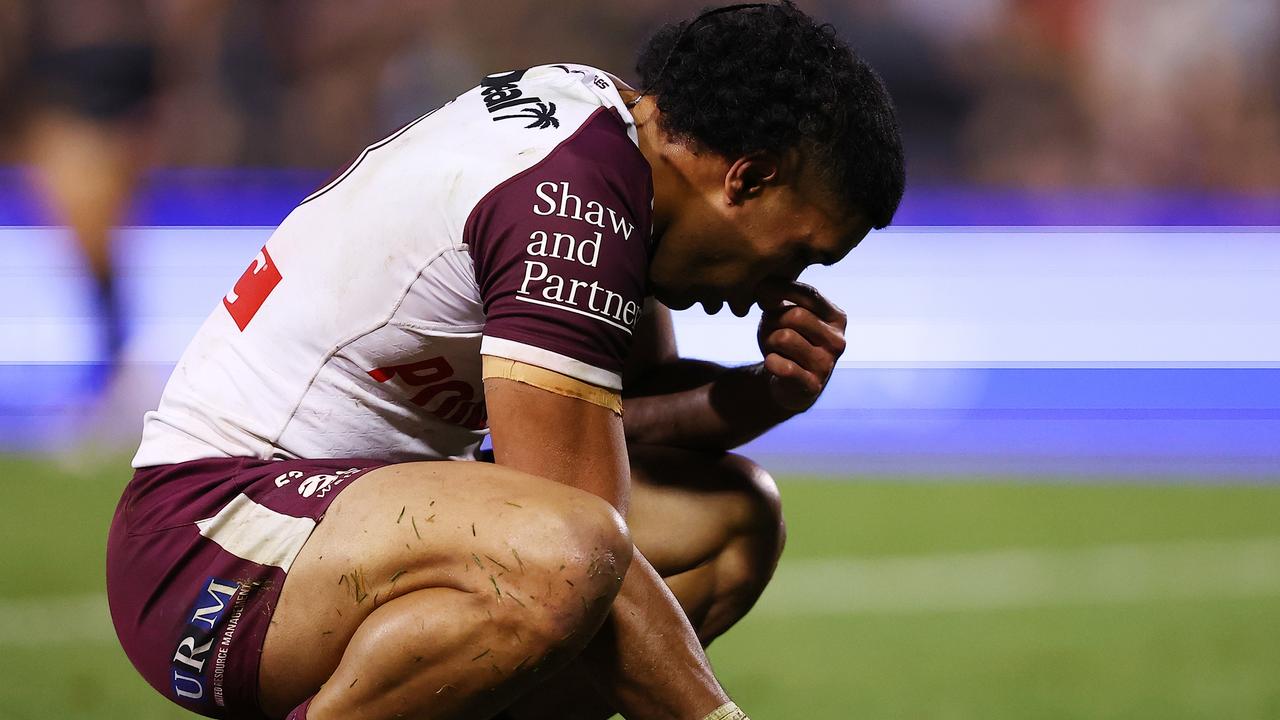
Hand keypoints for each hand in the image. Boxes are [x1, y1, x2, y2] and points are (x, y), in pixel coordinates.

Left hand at [755, 280, 846, 411]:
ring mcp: (827, 365)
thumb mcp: (785, 313)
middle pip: (795, 315)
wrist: (790, 383)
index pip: (810, 294)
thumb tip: (764, 287)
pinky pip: (783, 366)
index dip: (781, 290)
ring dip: (769, 340)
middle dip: (773, 320)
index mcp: (836, 318)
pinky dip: (770, 362)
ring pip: (785, 338)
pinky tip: (772, 363)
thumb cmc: (789, 339)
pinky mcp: (813, 385)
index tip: (762, 294)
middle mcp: (837, 341)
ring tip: (771, 346)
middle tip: (767, 329)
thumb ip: (779, 295)